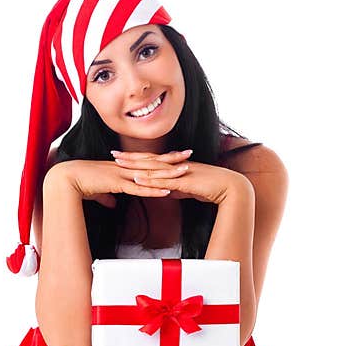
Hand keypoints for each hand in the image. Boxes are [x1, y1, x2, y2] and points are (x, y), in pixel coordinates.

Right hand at [45, 152, 194, 208]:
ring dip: (168, 174)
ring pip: (150, 174)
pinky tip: (166, 191)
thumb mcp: (96, 191)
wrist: (64, 179)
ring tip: (185, 172)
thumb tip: (111, 204)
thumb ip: (106, 196)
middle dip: (171, 159)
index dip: (160, 158)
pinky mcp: (117, 184)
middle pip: (152, 162)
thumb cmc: (77, 184)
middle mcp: (123, 168)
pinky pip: (139, 189)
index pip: (144, 161)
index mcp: (119, 167)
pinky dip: (153, 190)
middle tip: (189, 154)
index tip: (174, 155)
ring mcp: (121, 175)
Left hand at [112, 150, 250, 204]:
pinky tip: (136, 179)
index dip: (137, 158)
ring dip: (135, 166)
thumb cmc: (212, 188)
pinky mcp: (184, 182)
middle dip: (130, 157)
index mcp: (176, 166)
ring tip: (119, 164)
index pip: (153, 160)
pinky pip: (163, 181)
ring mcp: (179, 172)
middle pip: (149, 160)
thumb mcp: (190, 189)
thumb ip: (178, 189)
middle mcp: (176, 166)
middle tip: (113, 153)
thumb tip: (168, 192)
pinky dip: (149, 180)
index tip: (122, 156)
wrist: (231, 188)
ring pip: (153, 168)